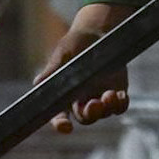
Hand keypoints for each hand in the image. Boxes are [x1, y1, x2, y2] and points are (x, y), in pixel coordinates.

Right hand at [40, 1, 127, 131]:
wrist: (97, 31)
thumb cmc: (74, 43)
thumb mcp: (62, 55)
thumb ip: (52, 71)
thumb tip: (37, 84)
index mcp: (64, 93)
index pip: (59, 114)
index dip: (60, 123)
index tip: (65, 127)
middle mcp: (81, 98)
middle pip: (84, 117)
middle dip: (89, 114)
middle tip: (94, 104)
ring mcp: (100, 96)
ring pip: (103, 113)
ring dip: (106, 109)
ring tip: (109, 95)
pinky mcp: (117, 91)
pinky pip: (119, 106)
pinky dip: (120, 104)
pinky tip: (120, 95)